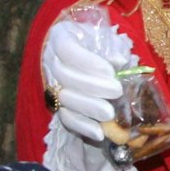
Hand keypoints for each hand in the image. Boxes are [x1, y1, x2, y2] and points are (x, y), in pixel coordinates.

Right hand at [43, 20, 125, 143]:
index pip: (66, 49)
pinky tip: (99, 133)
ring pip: (64, 98)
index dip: (87, 61)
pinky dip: (82, 127)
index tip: (110, 71)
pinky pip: (65, 118)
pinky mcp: (58, 105)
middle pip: (64, 76)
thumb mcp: (105, 36)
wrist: (86, 51)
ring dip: (88, 108)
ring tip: (110, 114)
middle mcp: (50, 60)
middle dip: (92, 86)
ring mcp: (51, 84)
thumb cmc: (98, 41)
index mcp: (60, 37)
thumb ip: (113, 47)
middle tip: (117, 92)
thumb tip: (119, 62)